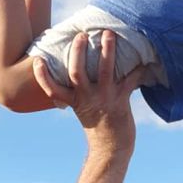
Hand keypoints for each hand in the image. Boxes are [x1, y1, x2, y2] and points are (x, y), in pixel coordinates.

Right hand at [33, 31, 146, 153]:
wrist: (112, 149)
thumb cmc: (98, 127)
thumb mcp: (83, 109)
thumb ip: (80, 92)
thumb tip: (81, 69)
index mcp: (74, 101)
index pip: (53, 89)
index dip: (42, 76)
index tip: (38, 60)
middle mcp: (87, 99)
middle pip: (77, 72)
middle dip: (78, 52)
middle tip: (81, 35)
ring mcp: (104, 99)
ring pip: (105, 71)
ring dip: (107, 50)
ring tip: (109, 34)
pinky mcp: (121, 101)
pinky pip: (130, 81)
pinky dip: (137, 70)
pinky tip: (144, 60)